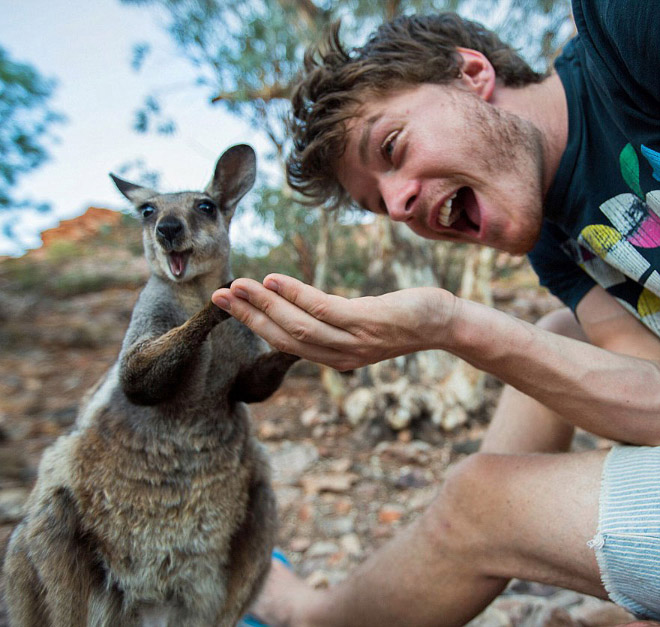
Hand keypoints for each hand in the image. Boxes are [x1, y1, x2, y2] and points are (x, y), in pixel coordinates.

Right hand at [211, 274, 454, 370]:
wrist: (443, 323)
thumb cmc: (400, 319)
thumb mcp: (359, 325)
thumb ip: (330, 322)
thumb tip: (300, 307)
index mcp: (333, 356)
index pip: (284, 342)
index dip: (253, 325)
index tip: (228, 305)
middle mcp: (339, 356)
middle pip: (283, 337)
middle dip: (248, 317)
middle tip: (218, 296)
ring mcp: (352, 342)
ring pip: (297, 325)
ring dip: (264, 305)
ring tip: (237, 286)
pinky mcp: (366, 323)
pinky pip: (323, 310)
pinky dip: (294, 295)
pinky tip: (273, 280)